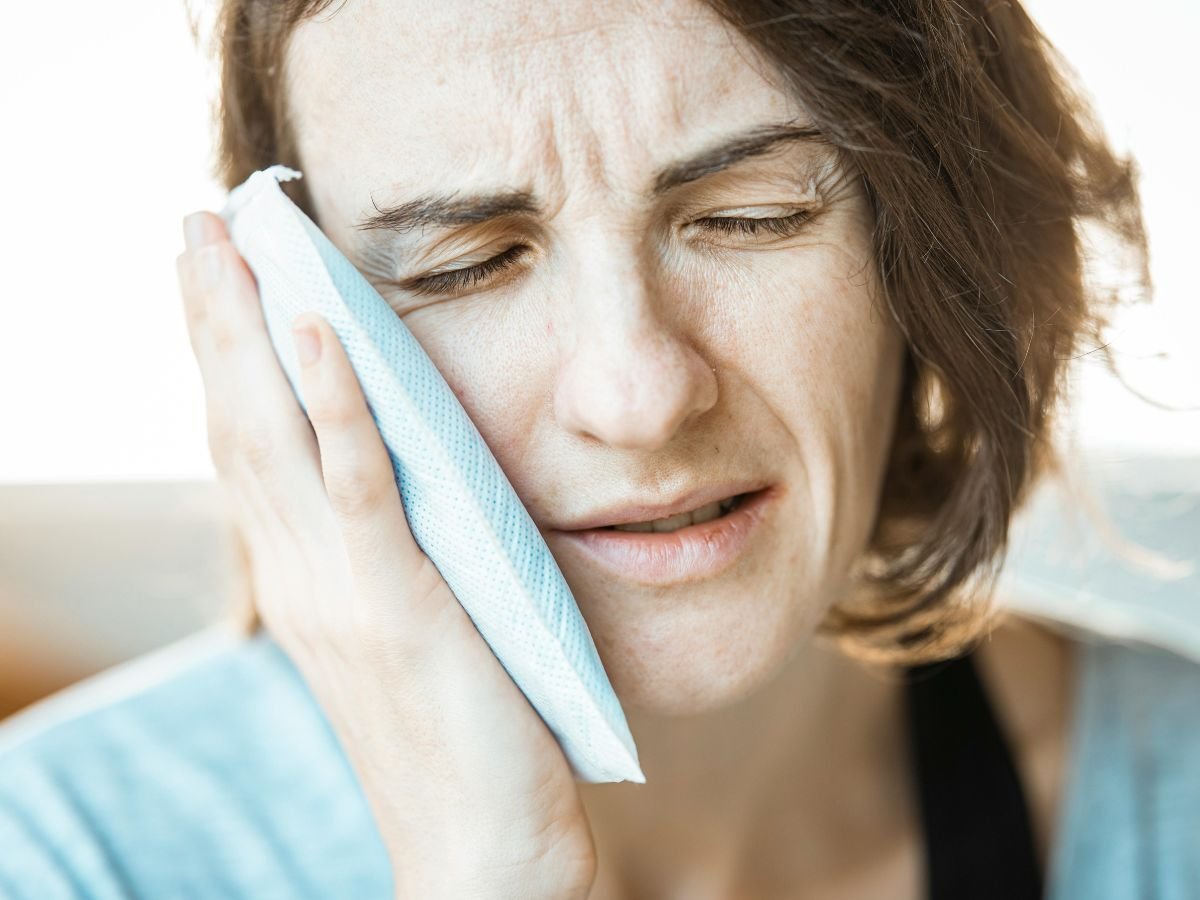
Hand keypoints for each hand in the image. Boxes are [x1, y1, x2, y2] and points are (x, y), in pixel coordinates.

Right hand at [174, 211, 596, 899]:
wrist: (482, 856)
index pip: (249, 449)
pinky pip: (358, 486)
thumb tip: (405, 485)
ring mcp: (341, 592)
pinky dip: (331, 404)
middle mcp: (304, 580)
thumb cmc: (463, 741)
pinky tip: (315, 329)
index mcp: (308, 583)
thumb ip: (393, 559)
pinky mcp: (400, 606)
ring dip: (248, 332)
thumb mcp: (415, 633)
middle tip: (196, 223)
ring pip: (276, 436)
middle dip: (214, 318)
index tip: (218, 276)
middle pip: (238, 424)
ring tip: (227, 243)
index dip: (227, 358)